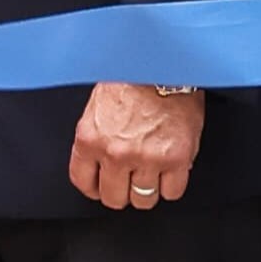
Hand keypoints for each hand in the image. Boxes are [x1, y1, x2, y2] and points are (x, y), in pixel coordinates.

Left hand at [68, 80, 201, 210]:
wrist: (164, 62)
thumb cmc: (131, 77)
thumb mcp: (98, 108)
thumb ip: (96, 139)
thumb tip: (98, 165)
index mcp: (90, 140)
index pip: (84, 183)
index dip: (96, 188)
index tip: (103, 186)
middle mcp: (115, 153)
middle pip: (114, 198)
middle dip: (122, 191)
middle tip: (130, 180)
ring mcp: (147, 158)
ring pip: (144, 199)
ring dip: (148, 189)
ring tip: (152, 174)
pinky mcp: (176, 159)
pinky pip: (173, 192)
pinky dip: (172, 185)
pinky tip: (170, 170)